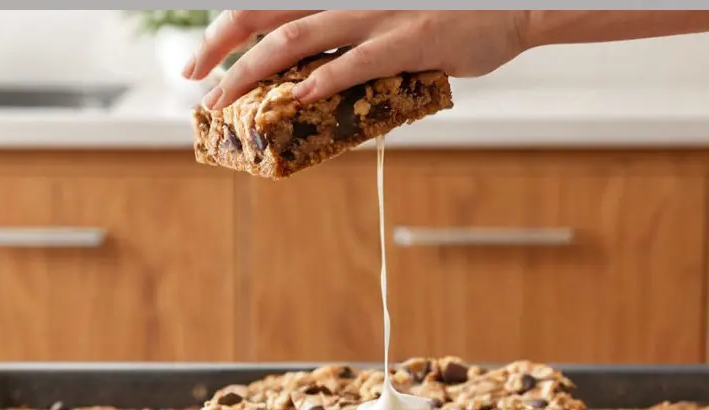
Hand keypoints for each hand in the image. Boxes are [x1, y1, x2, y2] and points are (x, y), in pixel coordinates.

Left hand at [183, 10, 530, 108]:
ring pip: (295, 38)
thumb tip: (308, 82)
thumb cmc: (448, 17)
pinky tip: (294, 97)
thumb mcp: (386, 19)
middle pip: (263, 14)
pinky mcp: (407, 41)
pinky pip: (355, 62)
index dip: (223, 30)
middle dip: (220, 49)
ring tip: (227, 102)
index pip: (266, 5)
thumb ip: (348, 43)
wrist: (511, 6)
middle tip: (196, 85)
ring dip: (252, 72)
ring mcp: (375, 15)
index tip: (198, 61)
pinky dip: (321, 80)